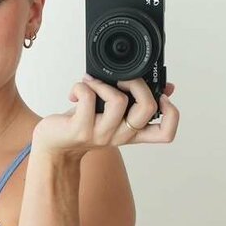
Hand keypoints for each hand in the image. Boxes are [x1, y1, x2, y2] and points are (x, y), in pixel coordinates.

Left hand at [32, 75, 178, 159]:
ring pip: (118, 101)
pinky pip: (88, 97)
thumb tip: (167, 87)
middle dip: (138, 83)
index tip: (162, 97)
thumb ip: (134, 102)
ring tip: (93, 83)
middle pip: (147, 109)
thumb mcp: (112, 114)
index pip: (165, 133)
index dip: (172, 114)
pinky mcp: (81, 128)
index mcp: (132, 133)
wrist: (54, 146)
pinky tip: (77, 90)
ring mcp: (101, 134)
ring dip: (104, 82)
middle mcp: (120, 135)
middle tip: (122, 80)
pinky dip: (82, 86)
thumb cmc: (82, 125)